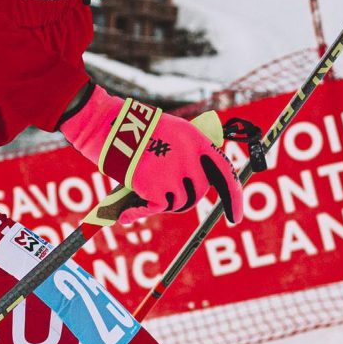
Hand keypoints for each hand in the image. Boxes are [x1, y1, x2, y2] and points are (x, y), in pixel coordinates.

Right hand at [59, 84, 245, 222]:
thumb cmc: (135, 130)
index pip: (226, 174)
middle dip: (182, 199)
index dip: (233, 199)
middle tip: (161, 197)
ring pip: (178, 203)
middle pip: (197, 193)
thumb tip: (194, 185)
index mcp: (198, 141)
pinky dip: (139, 212)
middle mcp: (191, 158)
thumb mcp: (172, 133)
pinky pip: (155, 208)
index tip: (235, 217)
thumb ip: (189, 155)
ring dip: (161, 203)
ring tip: (141, 190)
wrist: (107, 126)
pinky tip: (125, 214)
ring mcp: (174, 173)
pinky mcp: (156, 187)